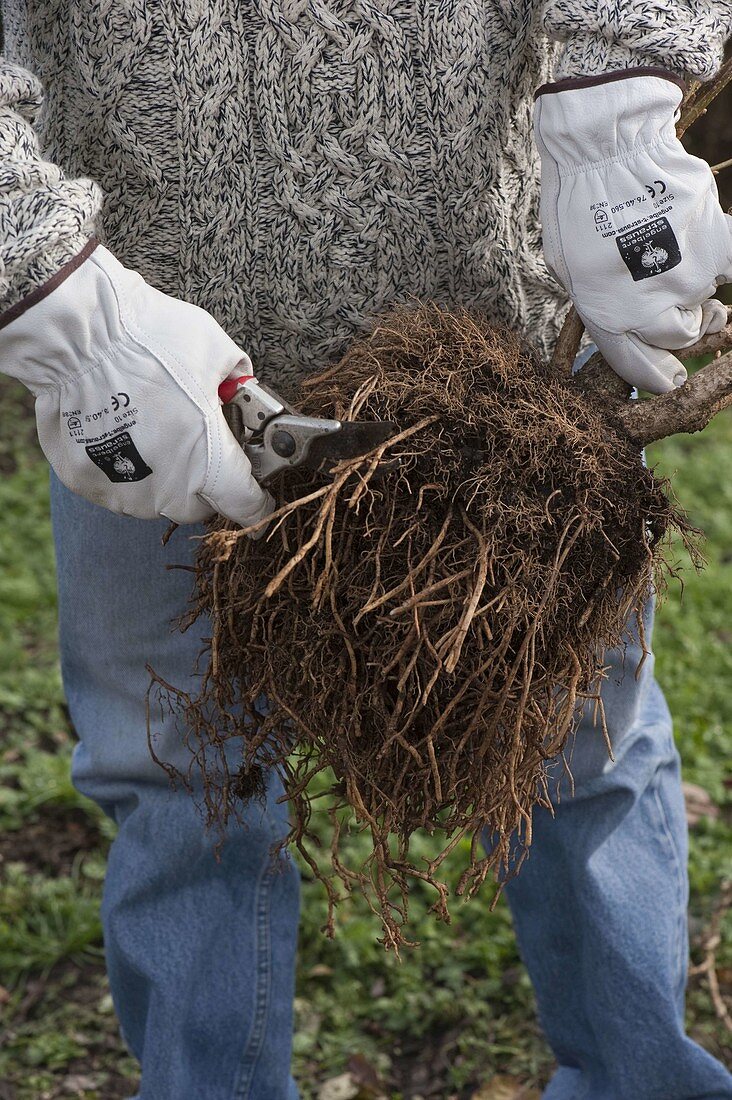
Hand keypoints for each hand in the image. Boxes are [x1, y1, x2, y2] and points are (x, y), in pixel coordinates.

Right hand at [0, 243, 273, 528]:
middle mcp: (169, 489)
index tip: (256, 493)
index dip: (256, 500)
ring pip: (156, 499)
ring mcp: (123, 491)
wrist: (74, 335)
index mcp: (210, 463)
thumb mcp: (215, 351)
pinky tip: (118, 429)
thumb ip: (238, 382)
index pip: (246, 507)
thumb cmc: (150, 340)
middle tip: (195, 440)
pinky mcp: (87, 483)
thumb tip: (241, 391)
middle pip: (199, 506)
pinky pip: (116, 485)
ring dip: (162, 475)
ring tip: (150, 427)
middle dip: (204, 482)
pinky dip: (122, 466)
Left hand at [534, 70, 731, 393]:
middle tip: (662, 293)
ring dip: (694, 288)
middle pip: (680, 336)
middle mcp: (653, 308)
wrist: (604, 150)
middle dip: (675, 323)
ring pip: (706, 301)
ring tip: (672, 254)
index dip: (658, 377)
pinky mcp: (717, 242)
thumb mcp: (569, 268)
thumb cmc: (577, 206)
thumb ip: (600, 303)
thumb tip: (629, 323)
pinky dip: (730, 269)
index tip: (672, 379)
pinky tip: (720, 261)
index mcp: (609, 319)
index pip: (641, 368)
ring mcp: (688, 278)